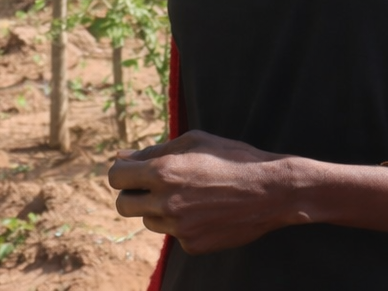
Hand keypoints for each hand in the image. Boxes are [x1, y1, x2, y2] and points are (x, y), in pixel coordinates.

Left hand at [107, 130, 306, 254]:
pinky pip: (173, 234)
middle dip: (132, 194)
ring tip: (187, 195)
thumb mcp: (193, 142)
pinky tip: (205, 211)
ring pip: (148, 220)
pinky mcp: (192, 245)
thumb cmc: (231, 158)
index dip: (122, 173)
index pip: (116, 178)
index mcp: (163, 172)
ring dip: (158, 208)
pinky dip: (182, 223)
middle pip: (122, 206)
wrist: (271, 191)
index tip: (132, 171)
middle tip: (150, 187)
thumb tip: (121, 157)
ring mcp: (179, 227)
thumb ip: (154, 151)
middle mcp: (166, 202)